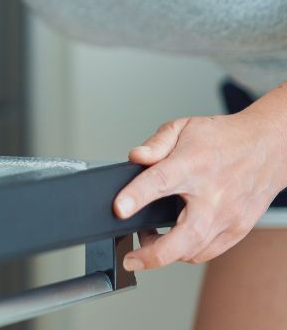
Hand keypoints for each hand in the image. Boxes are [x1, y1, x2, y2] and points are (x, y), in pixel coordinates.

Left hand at [113, 105, 286, 270]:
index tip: (119, 210)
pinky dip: (187, 252)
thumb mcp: (183, 127)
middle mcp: (214, 195)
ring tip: (149, 240)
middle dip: (154, 254)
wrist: (269, 148)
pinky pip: (208, 252)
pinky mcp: (238, 229)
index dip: (136, 197)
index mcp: (194, 165)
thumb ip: (155, 143)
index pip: (161, 182)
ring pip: (195, 251)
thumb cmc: (225, 138)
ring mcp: (229, 216)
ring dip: (167, 253)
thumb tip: (135, 157)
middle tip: (131, 259)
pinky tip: (174, 240)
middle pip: (185, 234)